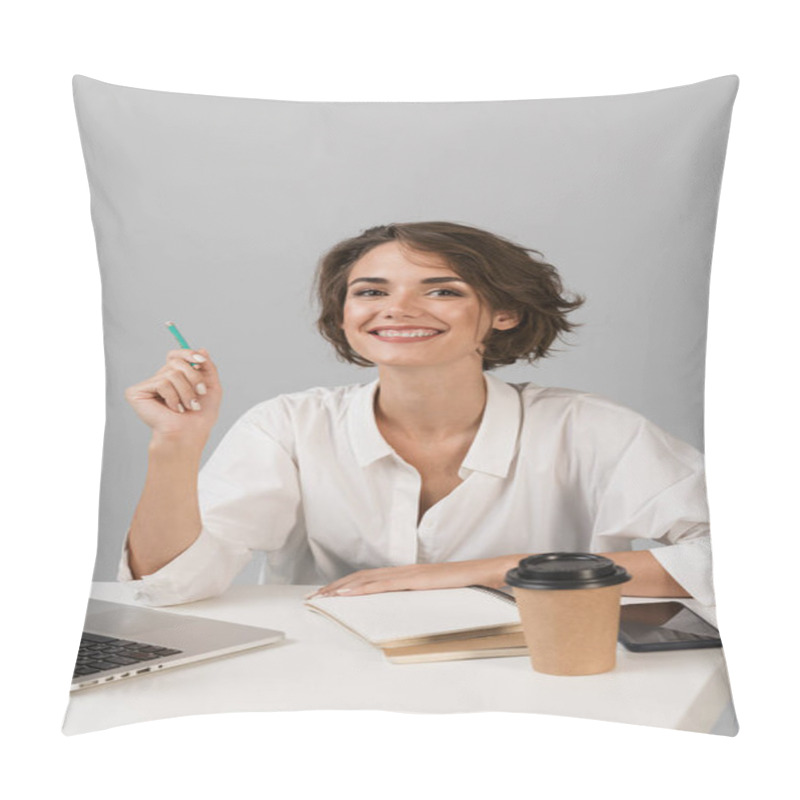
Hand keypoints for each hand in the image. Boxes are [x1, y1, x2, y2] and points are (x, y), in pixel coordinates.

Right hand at [124, 348, 221, 442]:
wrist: (189, 435)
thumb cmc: (199, 417)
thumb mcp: (211, 388)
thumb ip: (208, 367)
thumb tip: (202, 349)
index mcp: (175, 377)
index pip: (177, 355)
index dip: (188, 354)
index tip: (200, 361)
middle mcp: (160, 378)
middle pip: (176, 362)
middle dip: (194, 378)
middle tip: (200, 394)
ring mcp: (148, 386)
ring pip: (171, 373)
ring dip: (186, 392)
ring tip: (187, 407)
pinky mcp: (137, 392)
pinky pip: (161, 383)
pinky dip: (173, 397)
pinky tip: (173, 409)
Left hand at [308, 555, 524, 598]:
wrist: (488, 572)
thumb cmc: (469, 585)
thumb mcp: (441, 596)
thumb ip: (425, 600)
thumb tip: (415, 613)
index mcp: (409, 575)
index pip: (372, 578)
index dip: (349, 585)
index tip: (330, 594)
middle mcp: (405, 570)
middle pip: (362, 577)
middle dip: (336, 587)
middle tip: (315, 598)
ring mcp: (409, 573)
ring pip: (367, 580)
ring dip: (341, 588)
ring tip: (322, 598)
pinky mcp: (416, 579)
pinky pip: (383, 585)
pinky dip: (361, 589)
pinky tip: (346, 596)